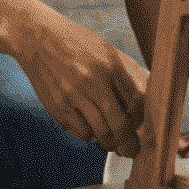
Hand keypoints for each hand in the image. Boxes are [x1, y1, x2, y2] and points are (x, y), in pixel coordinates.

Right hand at [5, 2, 149, 156]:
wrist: (39, 38)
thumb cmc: (78, 45)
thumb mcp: (109, 52)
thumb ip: (129, 74)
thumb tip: (149, 99)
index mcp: (113, 64)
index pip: (138, 101)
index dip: (143, 119)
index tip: (142, 127)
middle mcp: (95, 81)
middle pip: (120, 124)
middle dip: (129, 143)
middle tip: (131, 150)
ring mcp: (74, 96)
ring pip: (101, 133)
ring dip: (109, 142)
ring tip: (111, 141)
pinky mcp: (58, 108)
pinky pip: (81, 133)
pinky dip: (89, 135)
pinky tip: (89, 125)